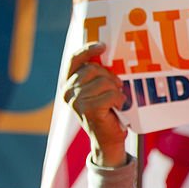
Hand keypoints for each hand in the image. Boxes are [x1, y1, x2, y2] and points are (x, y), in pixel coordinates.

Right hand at [62, 42, 127, 166]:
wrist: (108, 140)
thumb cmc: (107, 113)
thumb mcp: (99, 92)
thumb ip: (97, 77)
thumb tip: (110, 56)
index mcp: (69, 85)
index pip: (74, 60)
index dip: (87, 50)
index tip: (103, 46)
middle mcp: (68, 92)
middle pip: (93, 69)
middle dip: (110, 77)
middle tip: (117, 89)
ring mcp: (76, 101)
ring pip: (104, 81)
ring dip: (116, 90)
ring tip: (116, 101)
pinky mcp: (88, 109)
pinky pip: (111, 94)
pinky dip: (120, 100)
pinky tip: (118, 107)